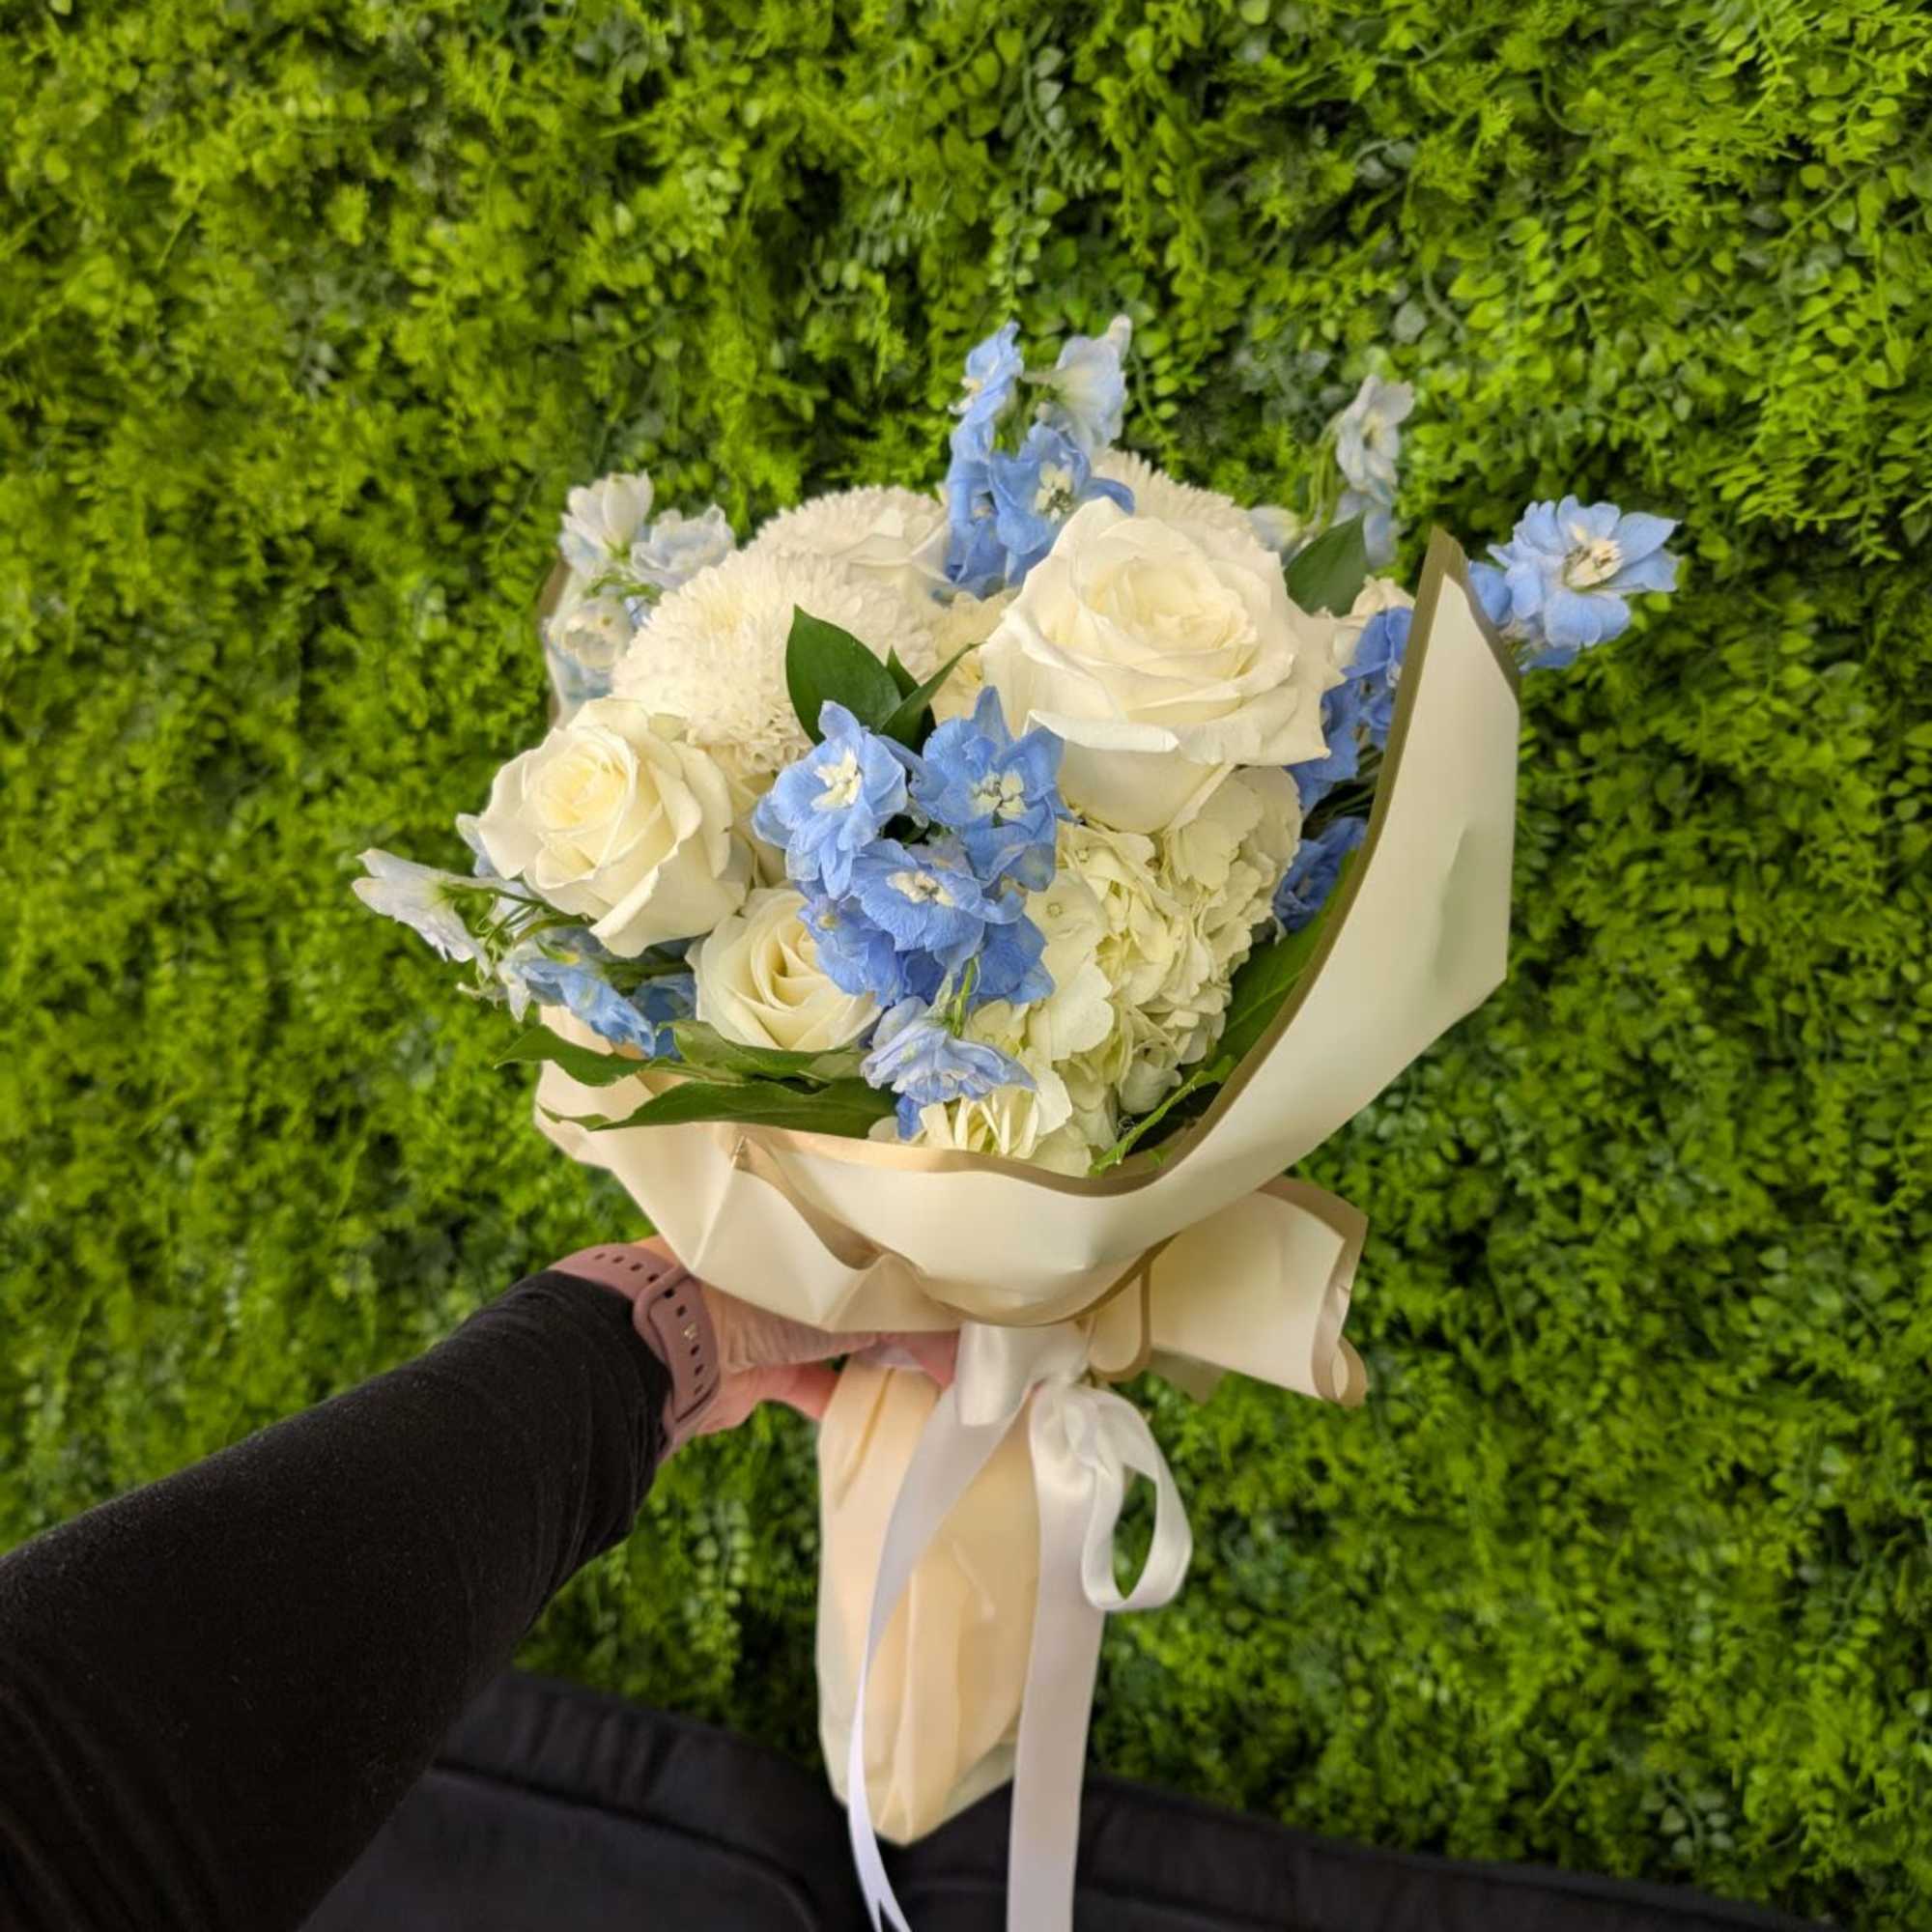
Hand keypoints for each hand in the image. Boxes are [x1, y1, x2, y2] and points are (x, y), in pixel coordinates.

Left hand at [632, 1237, 956, 1441]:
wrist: (670, 1349)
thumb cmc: (761, 1293)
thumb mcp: (850, 1294)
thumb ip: (910, 1318)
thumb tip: (964, 1352)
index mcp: (812, 1218)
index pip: (889, 1236)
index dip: (931, 1268)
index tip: (974, 1301)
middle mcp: (796, 1260)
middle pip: (871, 1288)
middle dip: (914, 1317)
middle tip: (963, 1346)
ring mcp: (775, 1314)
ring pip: (845, 1334)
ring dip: (885, 1357)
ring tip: (936, 1380)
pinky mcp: (760, 1368)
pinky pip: (815, 1383)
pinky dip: (848, 1398)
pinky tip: (888, 1414)